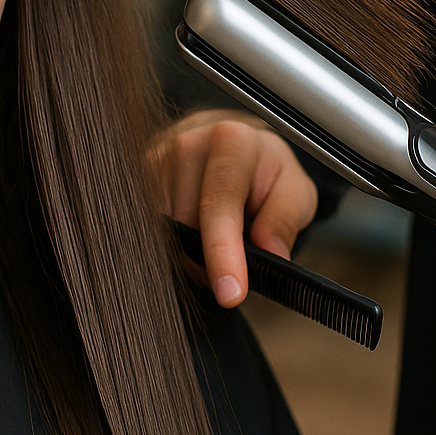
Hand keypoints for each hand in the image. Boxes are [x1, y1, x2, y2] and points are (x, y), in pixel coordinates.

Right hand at [148, 109, 318, 306]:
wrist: (236, 146)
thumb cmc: (266, 171)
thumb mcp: (295, 192)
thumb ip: (284, 220)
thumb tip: (272, 254)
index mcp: (232, 142)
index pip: (220, 205)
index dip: (223, 253)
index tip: (230, 293)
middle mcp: (188, 145)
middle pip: (186, 224)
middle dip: (207, 258)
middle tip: (233, 265)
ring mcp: (158, 159)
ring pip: (164, 231)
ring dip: (188, 252)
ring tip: (216, 240)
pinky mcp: (140, 177)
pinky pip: (150, 227)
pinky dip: (172, 242)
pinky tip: (193, 233)